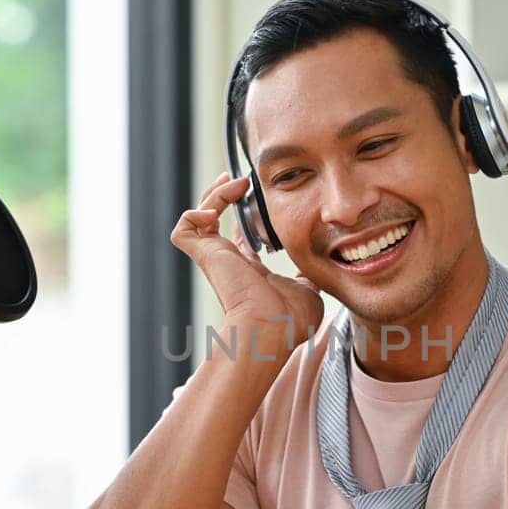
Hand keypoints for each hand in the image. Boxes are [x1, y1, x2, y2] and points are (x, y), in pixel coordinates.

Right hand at [171, 174, 323, 354]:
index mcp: (251, 271)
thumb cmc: (289, 320)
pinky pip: (185, 229)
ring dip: (213, 195)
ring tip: (235, 182)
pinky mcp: (205, 256)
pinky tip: (215, 210)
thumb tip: (322, 265)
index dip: (247, 215)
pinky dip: (194, 213)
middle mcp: (230, 263)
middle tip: (241, 179)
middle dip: (224, 195)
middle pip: (216, 221)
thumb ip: (311, 274)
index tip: (260, 196)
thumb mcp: (309, 289)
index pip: (241, 238)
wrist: (271, 329)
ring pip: (198, 218)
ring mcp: (215, 259)